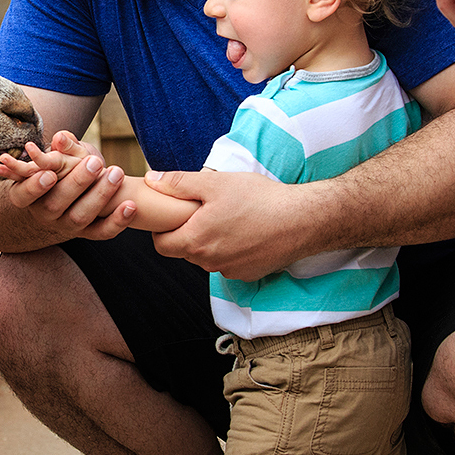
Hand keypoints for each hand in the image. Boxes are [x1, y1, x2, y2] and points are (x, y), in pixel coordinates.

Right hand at [0, 130, 131, 238]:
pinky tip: (131, 205)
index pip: (24, 194)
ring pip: (80, 217)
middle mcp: (44, 214)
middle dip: (77, 183)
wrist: (69, 196)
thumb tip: (62, 137)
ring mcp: (65, 226)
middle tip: (95, 162)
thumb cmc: (58, 169)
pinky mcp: (87, 233)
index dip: (35, 186)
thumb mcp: (55, 157)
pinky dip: (118, 221)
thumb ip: (60, 148)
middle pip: (55, 204)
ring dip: (100, 195)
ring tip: (116, 173)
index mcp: (26, 195)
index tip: (50, 173)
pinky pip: (102, 232)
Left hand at [142, 169, 304, 280]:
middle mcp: (209, 263)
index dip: (161, 228)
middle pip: (183, 251)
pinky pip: (228, 262)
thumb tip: (151, 181)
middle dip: (186, 232)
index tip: (172, 213)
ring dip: (209, 241)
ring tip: (226, 217)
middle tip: (200, 210)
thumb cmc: (259, 200)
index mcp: (195, 242)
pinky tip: (245, 230)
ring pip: (206, 257)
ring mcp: (229, 270)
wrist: (302, 220)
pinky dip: (230, 249)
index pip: (161, 245)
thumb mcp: (214, 183)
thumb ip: (179, 183)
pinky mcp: (248, 273)